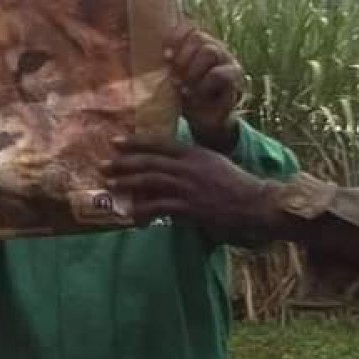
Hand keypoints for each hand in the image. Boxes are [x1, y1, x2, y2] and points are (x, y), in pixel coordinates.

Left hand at [102, 137, 280, 242]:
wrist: (255, 202)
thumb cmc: (235, 184)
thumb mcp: (213, 162)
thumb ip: (191, 159)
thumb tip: (169, 161)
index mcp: (194, 152)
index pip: (159, 143)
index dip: (136, 142)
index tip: (115, 142)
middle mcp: (189, 166)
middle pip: (150, 161)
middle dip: (123, 163)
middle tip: (103, 165)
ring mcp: (188, 186)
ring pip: (151, 181)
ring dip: (128, 183)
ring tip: (111, 184)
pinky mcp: (190, 206)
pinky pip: (160, 207)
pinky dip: (145, 211)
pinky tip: (133, 215)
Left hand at [166, 23, 243, 150]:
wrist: (204, 120)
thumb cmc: (184, 96)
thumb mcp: (170, 78)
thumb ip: (163, 66)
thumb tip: (136, 56)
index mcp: (197, 45)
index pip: (188, 28)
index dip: (175, 37)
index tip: (164, 55)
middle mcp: (214, 48)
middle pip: (199, 37)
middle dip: (182, 56)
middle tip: (174, 74)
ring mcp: (226, 60)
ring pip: (210, 52)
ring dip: (192, 70)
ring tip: (182, 86)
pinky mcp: (234, 76)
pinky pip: (219, 73)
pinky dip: (202, 85)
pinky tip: (191, 94)